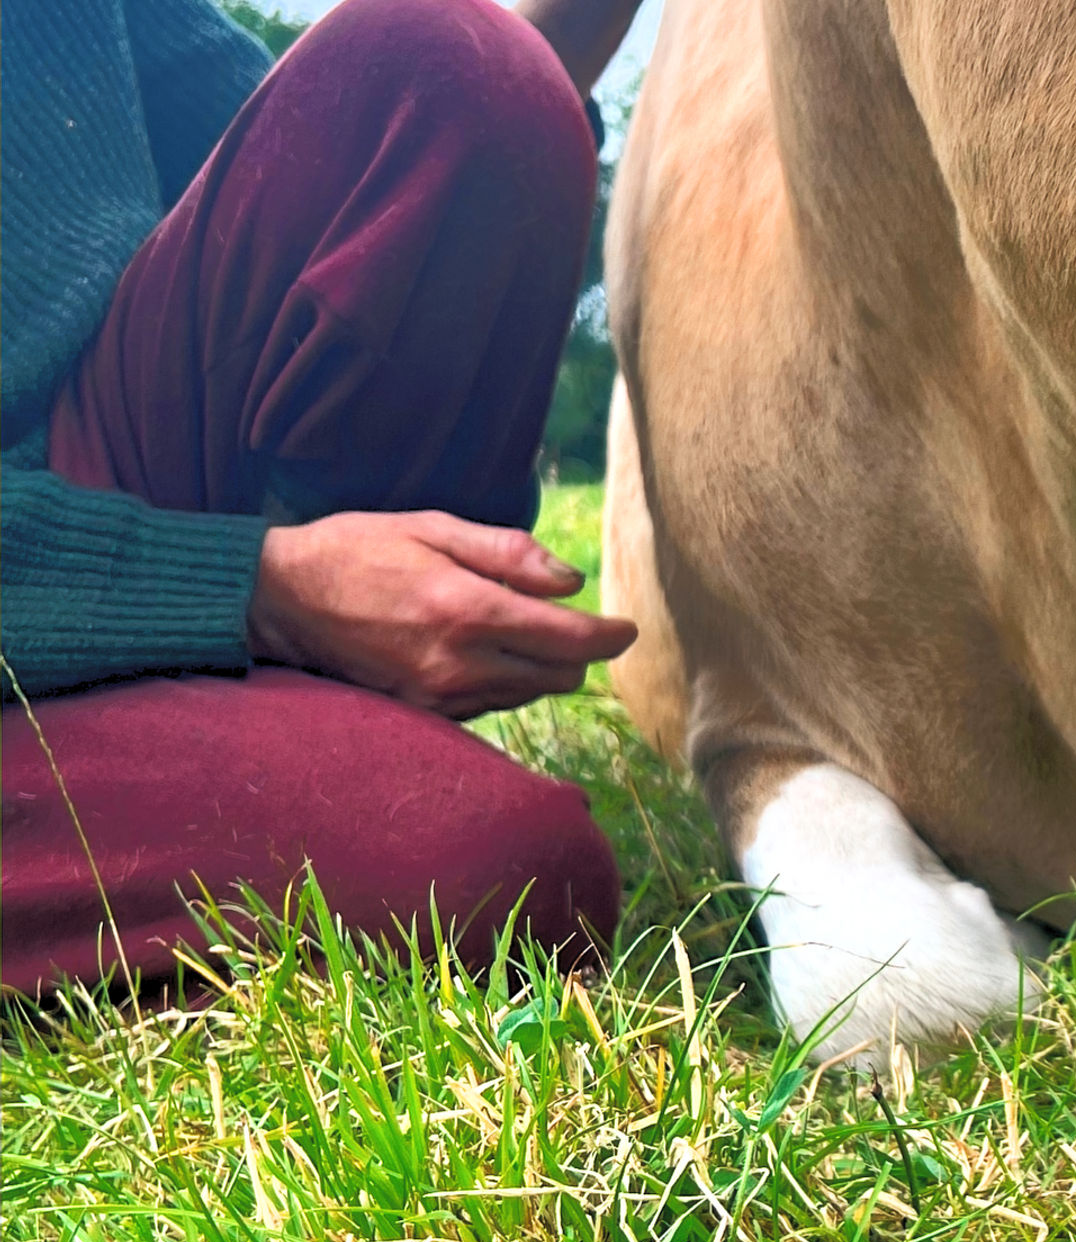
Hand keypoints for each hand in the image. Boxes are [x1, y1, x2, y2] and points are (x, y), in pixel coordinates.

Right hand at [249, 511, 637, 718]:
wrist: (281, 600)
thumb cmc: (358, 550)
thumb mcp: (434, 528)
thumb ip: (509, 553)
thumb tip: (572, 581)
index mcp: (468, 610)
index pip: (570, 641)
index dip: (609, 637)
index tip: (628, 628)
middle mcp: (459, 663)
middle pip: (558, 676)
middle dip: (575, 650)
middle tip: (563, 616)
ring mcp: (440, 695)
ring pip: (527, 693)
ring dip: (538, 666)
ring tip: (511, 625)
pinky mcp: (423, 713)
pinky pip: (490, 706)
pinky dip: (503, 681)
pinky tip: (480, 650)